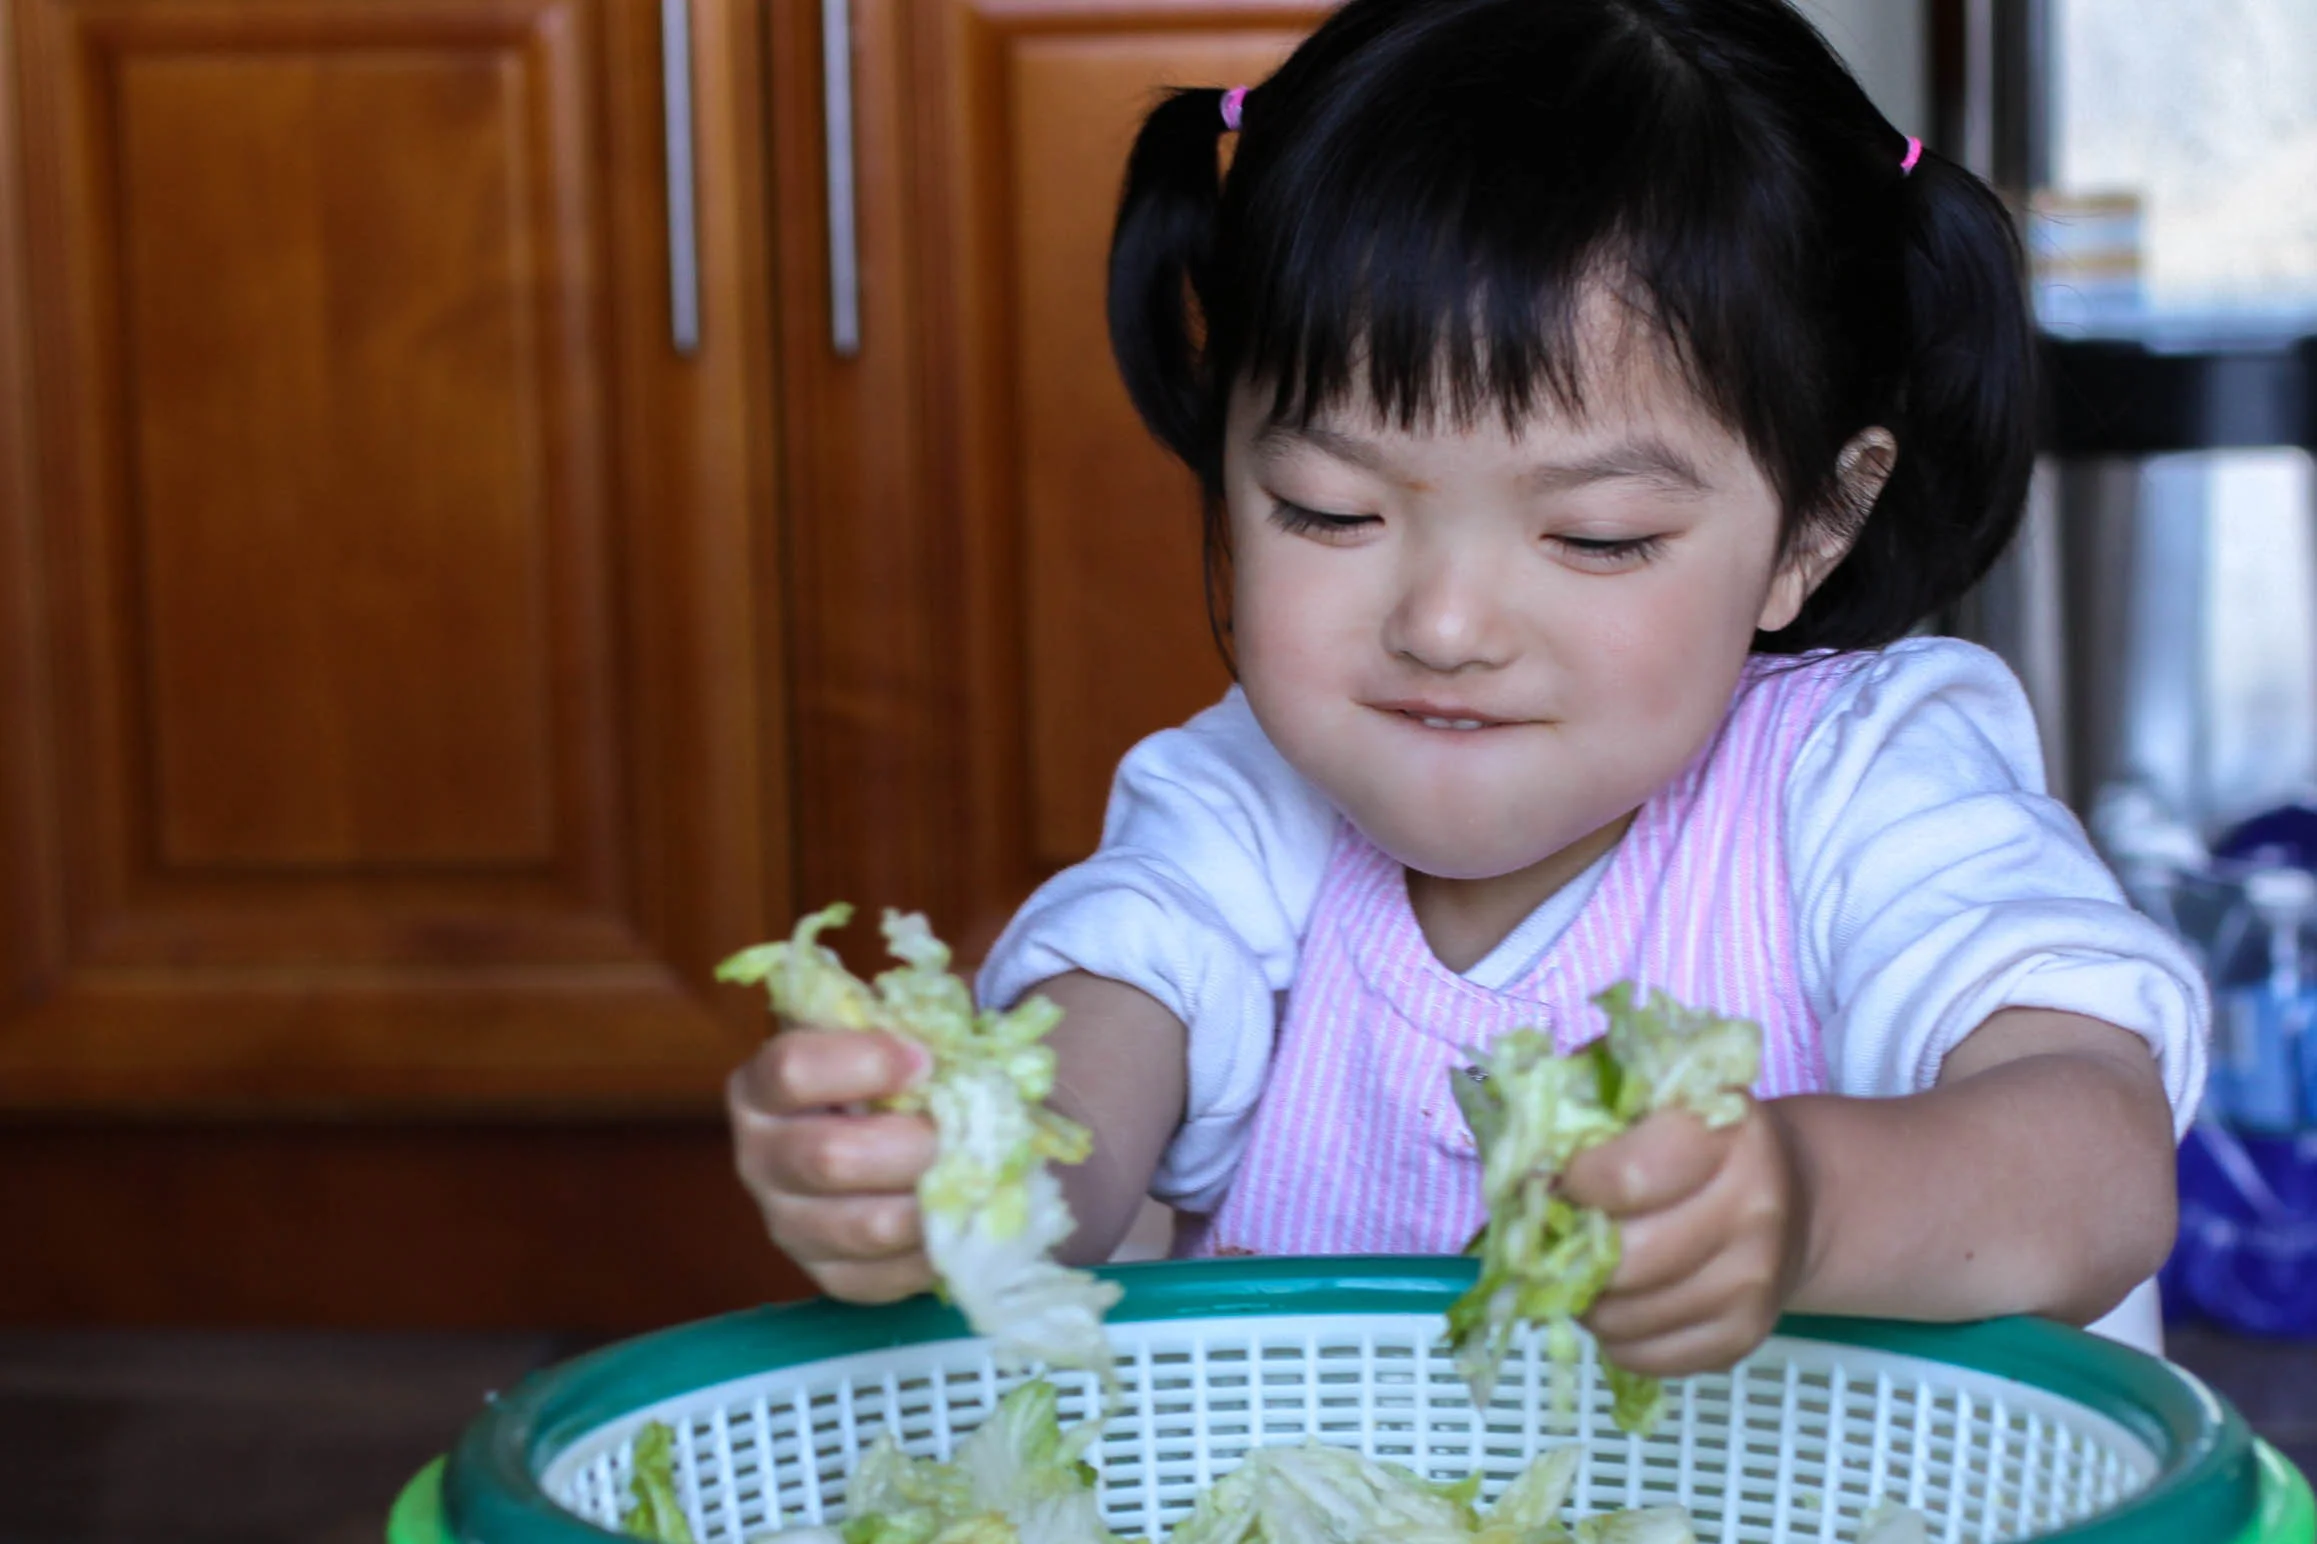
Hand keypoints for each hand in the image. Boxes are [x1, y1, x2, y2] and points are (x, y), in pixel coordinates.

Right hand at [726, 1028, 939, 1302]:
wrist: (878, 1131)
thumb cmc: (887, 1072)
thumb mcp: (883, 1032)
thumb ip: (908, 1025)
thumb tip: (961, 1040)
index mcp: (761, 1087)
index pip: (792, 1071)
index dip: (865, 1063)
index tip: (926, 1060)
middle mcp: (759, 1159)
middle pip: (831, 1158)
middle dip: (915, 1143)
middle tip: (965, 1129)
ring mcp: (788, 1225)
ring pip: (868, 1226)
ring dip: (934, 1199)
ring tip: (975, 1174)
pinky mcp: (827, 1276)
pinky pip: (887, 1277)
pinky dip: (937, 1249)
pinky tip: (960, 1218)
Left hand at [1558, 1099, 1810, 1377]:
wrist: (1795, 1198)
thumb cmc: (1700, 1144)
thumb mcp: (1658, 1105)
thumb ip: (1594, 1122)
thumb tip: (1523, 1174)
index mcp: (1724, 1134)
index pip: (1625, 1177)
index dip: (1575, 1185)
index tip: (1560, 1182)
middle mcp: (1751, 1208)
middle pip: (1624, 1260)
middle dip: (1572, 1255)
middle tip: (1559, 1240)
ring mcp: (1752, 1279)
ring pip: (1628, 1317)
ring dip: (1589, 1302)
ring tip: (1589, 1272)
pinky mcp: (1745, 1334)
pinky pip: (1649, 1357)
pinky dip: (1619, 1339)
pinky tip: (1623, 1305)